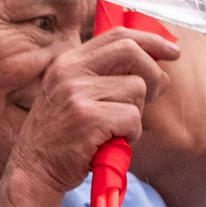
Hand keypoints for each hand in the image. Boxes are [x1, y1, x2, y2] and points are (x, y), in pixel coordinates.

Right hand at [6, 28, 177, 196]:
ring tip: (115, 129)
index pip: (117, 35)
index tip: (171, 51)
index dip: (150, 40)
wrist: (34, 171)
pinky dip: (130, 134)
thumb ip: (103, 75)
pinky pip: (132, 117)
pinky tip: (111, 142)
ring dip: (135, 114)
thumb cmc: (61, 136)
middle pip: (131, 52)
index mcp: (68, 62)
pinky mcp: (88, 117)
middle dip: (153, 73)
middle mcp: (70, 71)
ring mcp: (77, 93)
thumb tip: (154, 62)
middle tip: (153, 95)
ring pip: (136, 89)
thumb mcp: (72, 95)